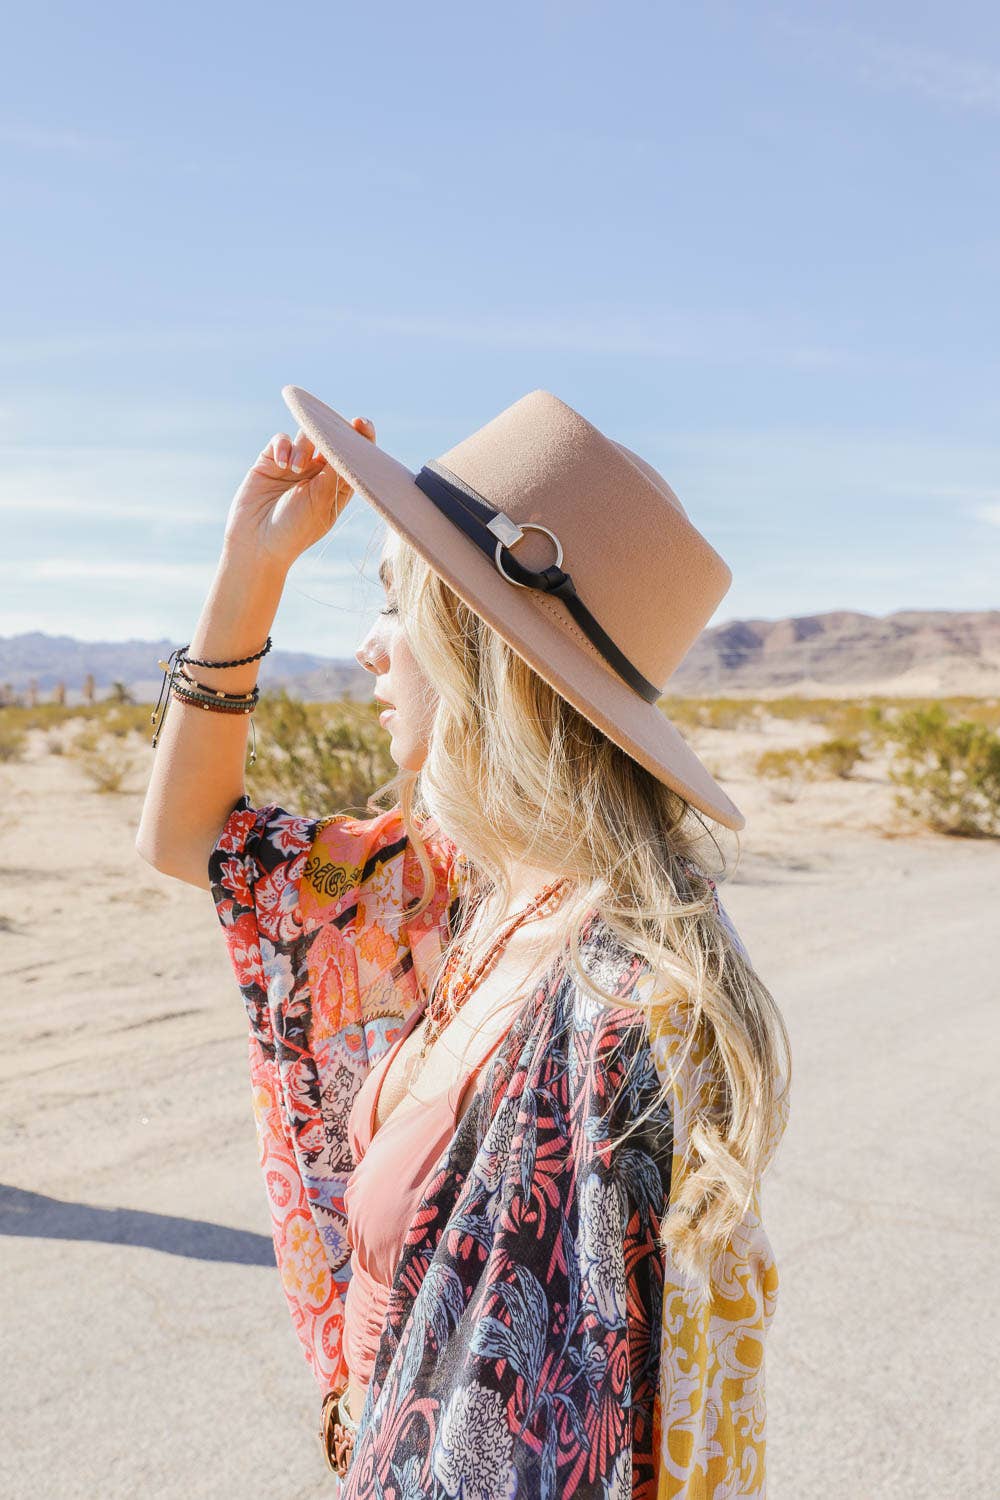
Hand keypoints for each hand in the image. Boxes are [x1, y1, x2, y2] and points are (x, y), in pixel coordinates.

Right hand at [223, 417, 376, 570]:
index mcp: (336, 486)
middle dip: (333, 429)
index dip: (360, 438)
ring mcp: (293, 466)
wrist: (257, 544)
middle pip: (330, 440)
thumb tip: (346, 442)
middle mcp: (317, 473)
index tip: (362, 424)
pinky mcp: (270, 461)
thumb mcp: (322, 500)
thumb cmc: (295, 529)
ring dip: (304, 446)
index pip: (351, 456)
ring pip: (305, 436)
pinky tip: (282, 464)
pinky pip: (280, 440)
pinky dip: (283, 446)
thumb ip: (334, 470)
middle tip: (336, 425)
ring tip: (296, 468)